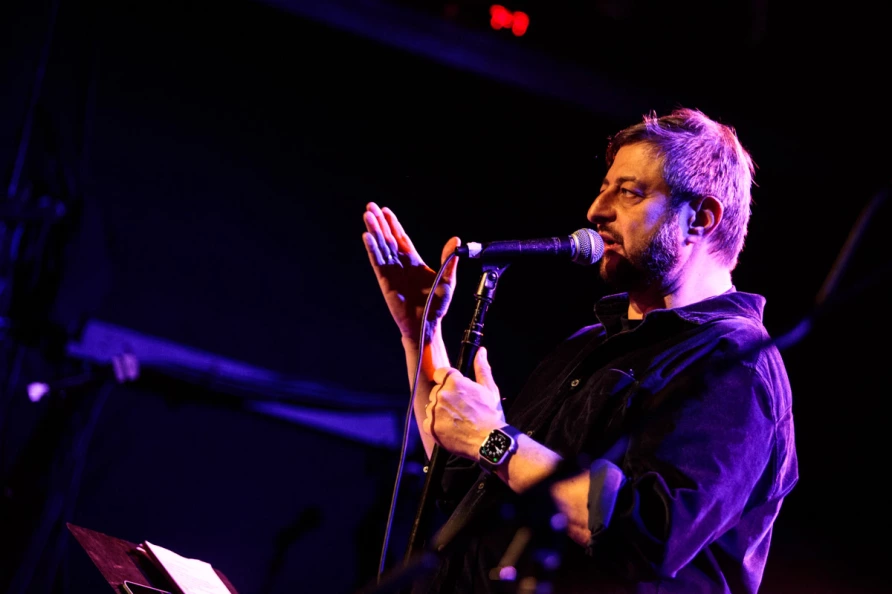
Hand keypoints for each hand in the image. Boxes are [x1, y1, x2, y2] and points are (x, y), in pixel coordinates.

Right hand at [362, 202, 458, 339]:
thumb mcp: (448, 279)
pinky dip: (373, 249)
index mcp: (414, 262)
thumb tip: (456, 240)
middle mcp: (401, 265)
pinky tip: (367, 236)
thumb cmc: (437, 305)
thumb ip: (449, 259)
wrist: (426, 325)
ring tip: (367, 215)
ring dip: (374, 231)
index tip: (386, 210)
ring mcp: (392, 272)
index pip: (402, 238)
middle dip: (380, 222)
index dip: (394, 224)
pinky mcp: (386, 282)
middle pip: (388, 239)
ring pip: (381, 247)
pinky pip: (378, 262)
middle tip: (370, 206)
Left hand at [424, 347, 504, 459]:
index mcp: (454, 382)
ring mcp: (434, 411)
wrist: (489, 442)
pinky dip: (437, 426)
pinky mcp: (431, 427)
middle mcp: (441, 394)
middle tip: (460, 409)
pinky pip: (428, 422)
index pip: (440, 373)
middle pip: (436, 391)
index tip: (455, 389)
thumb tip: (481, 351)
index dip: (446, 380)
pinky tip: (451, 429)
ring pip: (432, 407)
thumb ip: (482, 368)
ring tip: (457, 421)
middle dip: (445, 398)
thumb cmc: (491, 415)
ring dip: (440, 412)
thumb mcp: (490, 389)